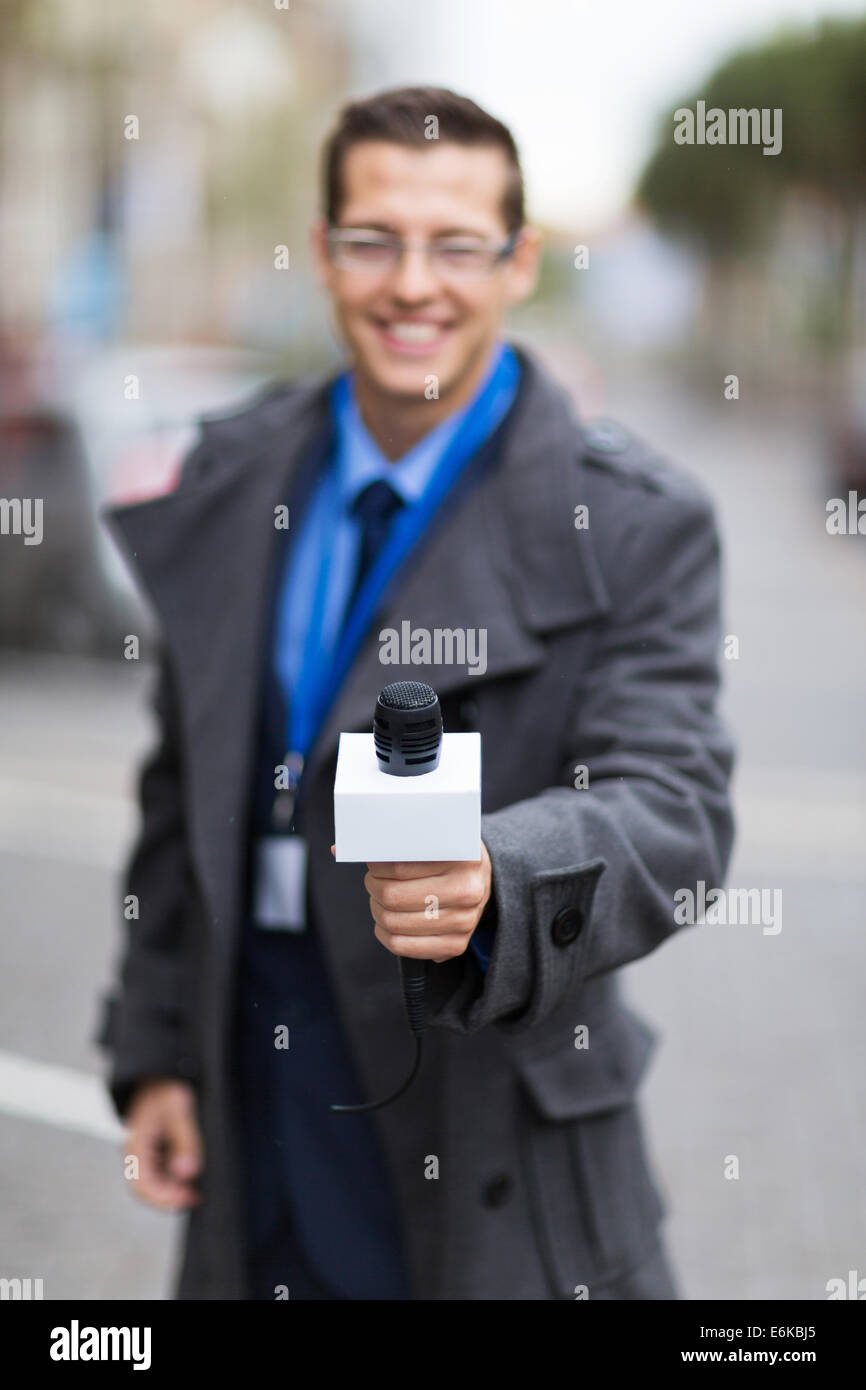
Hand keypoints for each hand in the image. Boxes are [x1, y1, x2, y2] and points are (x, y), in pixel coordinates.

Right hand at [124, 1079, 202, 1210]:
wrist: (159, 1075)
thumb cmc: (165, 1088)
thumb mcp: (179, 1109)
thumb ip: (184, 1140)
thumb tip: (186, 1172)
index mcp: (135, 1144)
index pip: (141, 1183)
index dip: (161, 1197)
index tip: (184, 1200)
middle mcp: (136, 1153)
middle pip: (146, 1188)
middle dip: (169, 1198)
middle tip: (195, 1199)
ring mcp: (145, 1154)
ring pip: (154, 1183)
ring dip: (173, 1191)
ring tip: (196, 1194)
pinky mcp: (154, 1152)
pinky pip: (161, 1173)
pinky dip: (175, 1181)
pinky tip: (191, 1182)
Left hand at [331, 842, 492, 962]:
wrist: (482, 881)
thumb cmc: (447, 857)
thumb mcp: (433, 840)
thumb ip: (396, 842)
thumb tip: (340, 848)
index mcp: (462, 858)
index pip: (399, 865)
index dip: (375, 865)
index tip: (371, 861)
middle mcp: (468, 890)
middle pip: (392, 896)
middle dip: (373, 887)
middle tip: (374, 880)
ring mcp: (464, 921)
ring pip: (394, 922)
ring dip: (377, 910)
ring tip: (380, 899)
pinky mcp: (456, 945)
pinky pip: (402, 946)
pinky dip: (384, 935)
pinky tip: (386, 922)